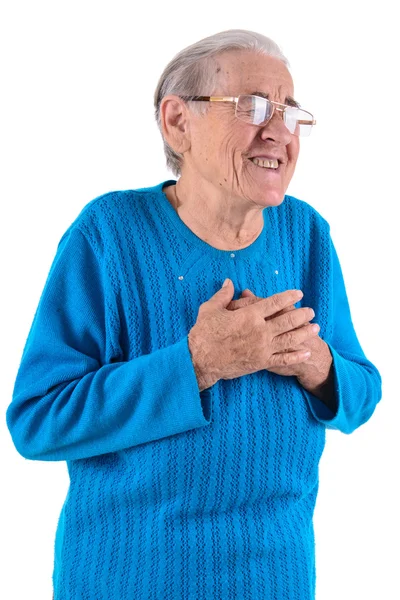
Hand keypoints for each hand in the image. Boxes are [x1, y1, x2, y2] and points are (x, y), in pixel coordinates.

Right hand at [188, 281, 316, 389]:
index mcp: (249, 315)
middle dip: (301, 314)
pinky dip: (296, 355)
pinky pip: (283, 359)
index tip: (299, 293)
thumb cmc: (203, 333)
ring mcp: (262, 347)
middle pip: (287, 320)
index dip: (288, 296)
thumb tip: (229, 282)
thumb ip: (223, 295)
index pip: (274, 302)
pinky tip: (306, 351)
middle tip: (311, 311)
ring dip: (304, 332)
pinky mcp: (261, 362)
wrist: (200, 360)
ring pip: (289, 338)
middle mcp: (260, 330)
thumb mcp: (210, 309)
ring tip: (315, 327)